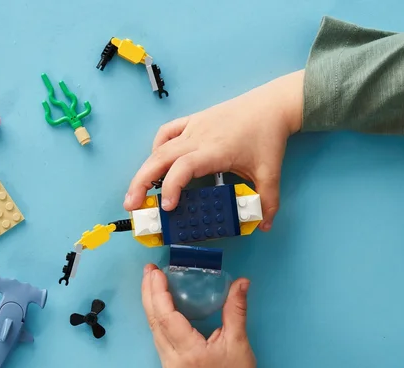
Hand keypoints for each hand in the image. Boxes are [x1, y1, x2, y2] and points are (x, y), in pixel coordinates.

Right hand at [126, 70, 304, 231]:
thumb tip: (264, 225)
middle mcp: (199, 137)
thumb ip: (268, 202)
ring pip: (160, 147)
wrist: (271, 105)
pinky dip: (157, 148)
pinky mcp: (194, 121)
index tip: (167, 207)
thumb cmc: (268, 136)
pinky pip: (167, 132)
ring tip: (136, 191)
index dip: (171, 187)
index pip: (183, 167)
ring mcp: (194, 127)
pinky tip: (155, 161)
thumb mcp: (271, 173)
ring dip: (144, 169)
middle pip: (160, 158)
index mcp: (215, 151)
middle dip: (141, 182)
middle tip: (132, 206)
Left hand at [141, 264, 266, 367]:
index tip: (156, 273)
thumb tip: (242, 281)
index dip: (159, 293)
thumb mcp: (238, 340)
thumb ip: (236, 308)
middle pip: (154, 322)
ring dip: (151, 306)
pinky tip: (160, 307)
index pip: (166, 318)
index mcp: (189, 352)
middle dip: (148, 293)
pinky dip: (158, 320)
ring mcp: (169, 367)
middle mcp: (173, 361)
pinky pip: (159, 340)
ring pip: (154, 331)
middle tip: (148, 270)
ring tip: (152, 283)